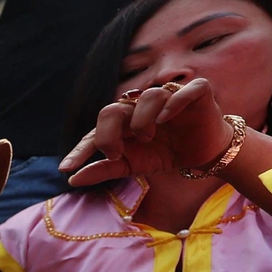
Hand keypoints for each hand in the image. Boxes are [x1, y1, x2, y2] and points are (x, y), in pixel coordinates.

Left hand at [60, 78, 236, 188]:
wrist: (204, 154)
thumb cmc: (164, 154)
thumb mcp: (133, 165)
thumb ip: (105, 169)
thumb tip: (73, 180)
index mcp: (124, 121)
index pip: (96, 130)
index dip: (81, 149)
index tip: (67, 168)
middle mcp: (142, 106)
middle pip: (114, 109)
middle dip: (108, 133)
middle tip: (116, 153)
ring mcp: (169, 97)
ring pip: (148, 96)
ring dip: (142, 119)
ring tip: (146, 138)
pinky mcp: (196, 94)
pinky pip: (183, 91)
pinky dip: (173, 103)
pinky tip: (166, 119)